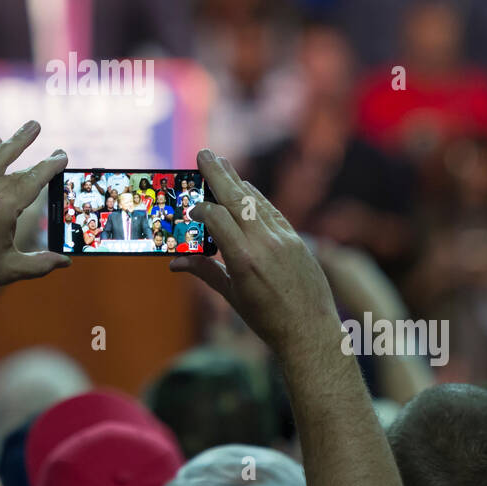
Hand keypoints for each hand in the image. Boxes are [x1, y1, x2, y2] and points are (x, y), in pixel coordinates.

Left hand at [0, 120, 69, 316]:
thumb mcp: (10, 270)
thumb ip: (41, 263)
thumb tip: (66, 262)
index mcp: (1, 209)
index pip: (32, 180)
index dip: (49, 166)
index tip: (61, 155)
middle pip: (12, 166)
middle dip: (28, 146)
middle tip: (38, 126)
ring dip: (8, 142)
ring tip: (24, 128)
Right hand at [169, 150, 338, 352]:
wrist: (311, 331)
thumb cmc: (267, 320)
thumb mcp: (232, 297)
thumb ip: (204, 272)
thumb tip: (175, 263)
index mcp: (244, 260)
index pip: (217, 218)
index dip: (201, 209)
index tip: (191, 210)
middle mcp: (265, 244)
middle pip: (237, 199)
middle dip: (218, 175)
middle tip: (204, 154)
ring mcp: (284, 239)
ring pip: (256, 201)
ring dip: (237, 181)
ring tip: (221, 163)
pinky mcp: (297, 239)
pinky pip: (272, 211)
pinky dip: (257, 198)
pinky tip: (246, 187)